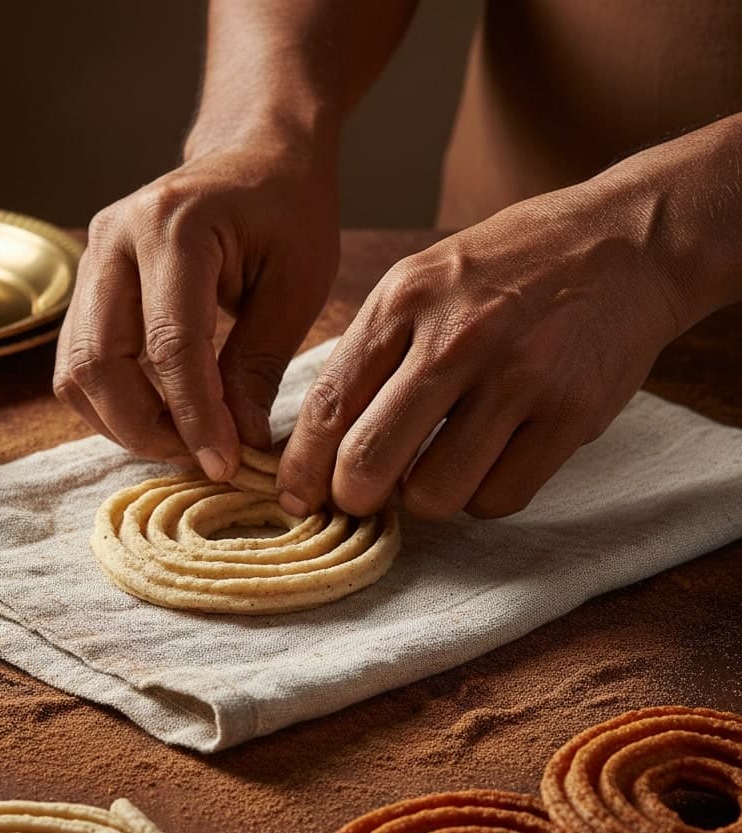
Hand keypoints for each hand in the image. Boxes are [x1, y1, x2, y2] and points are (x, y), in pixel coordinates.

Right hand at [54, 143, 338, 479]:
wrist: (255, 154)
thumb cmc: (287, 211)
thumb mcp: (297, 285)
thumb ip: (260, 365)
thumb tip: (238, 445)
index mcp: (173, 226)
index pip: (170, 345)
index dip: (195, 417)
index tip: (225, 465)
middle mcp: (114, 239)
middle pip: (98, 363)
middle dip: (144, 429)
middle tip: (200, 458)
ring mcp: (92, 260)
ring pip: (76, 370)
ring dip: (122, 422)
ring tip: (184, 440)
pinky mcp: (89, 285)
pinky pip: (80, 362)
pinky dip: (114, 403)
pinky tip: (163, 415)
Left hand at [277, 179, 686, 519]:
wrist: (625, 244)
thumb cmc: (507, 270)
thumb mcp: (421, 282)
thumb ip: (369, 354)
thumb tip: (316, 440)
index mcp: (404, 302)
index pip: (327, 405)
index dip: (301, 467)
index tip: (295, 497)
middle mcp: (456, 339)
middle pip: (369, 461)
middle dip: (352, 497)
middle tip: (361, 498)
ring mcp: (518, 378)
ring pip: (434, 494)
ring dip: (424, 499)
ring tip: (436, 468)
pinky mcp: (570, 415)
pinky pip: (499, 498)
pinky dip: (483, 497)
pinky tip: (488, 463)